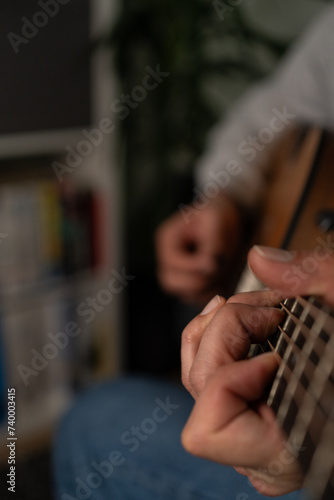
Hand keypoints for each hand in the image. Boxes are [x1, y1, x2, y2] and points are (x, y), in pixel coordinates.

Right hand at [155, 195, 240, 306]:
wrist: (232, 220)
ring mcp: (178, 275)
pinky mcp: (192, 286)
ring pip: (186, 295)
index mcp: (167, 240)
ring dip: (208, 288)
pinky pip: (199, 299)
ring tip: (226, 270)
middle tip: (222, 269)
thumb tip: (209, 268)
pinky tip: (227, 277)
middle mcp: (167, 260)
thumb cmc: (221, 216)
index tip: (219, 260)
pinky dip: (214, 292)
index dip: (195, 266)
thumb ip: (211, 245)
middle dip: (200, 280)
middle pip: (171, 284)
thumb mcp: (217, 221)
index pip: (171, 264)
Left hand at [181, 245, 333, 495]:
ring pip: (196, 375)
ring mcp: (249, 428)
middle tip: (269, 311)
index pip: (208, 429)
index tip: (272, 355)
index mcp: (282, 450)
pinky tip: (243, 318)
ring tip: (254, 308)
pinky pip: (211, 372)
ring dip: (219, 328)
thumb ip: (314, 282)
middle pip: (197, 386)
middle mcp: (256, 450)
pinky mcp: (250, 407)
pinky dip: (221, 337)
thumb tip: (259, 259)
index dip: (230, 380)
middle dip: (227, 331)